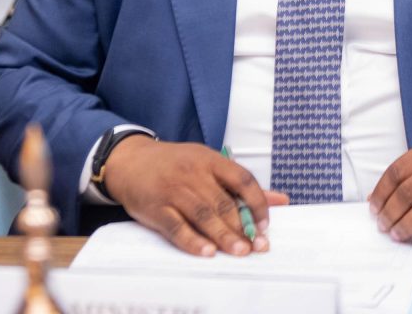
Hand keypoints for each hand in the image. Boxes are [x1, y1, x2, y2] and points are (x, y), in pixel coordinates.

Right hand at [103, 137, 288, 256]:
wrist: (131, 160)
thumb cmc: (175, 164)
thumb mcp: (208, 164)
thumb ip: (242, 184)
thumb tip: (281, 200)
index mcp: (210, 160)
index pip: (242, 180)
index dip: (257, 203)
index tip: (265, 224)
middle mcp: (193, 173)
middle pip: (223, 202)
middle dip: (242, 227)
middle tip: (256, 247)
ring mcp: (174, 190)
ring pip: (203, 215)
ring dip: (223, 236)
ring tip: (240, 251)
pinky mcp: (156, 207)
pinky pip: (176, 226)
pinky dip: (193, 241)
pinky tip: (207, 251)